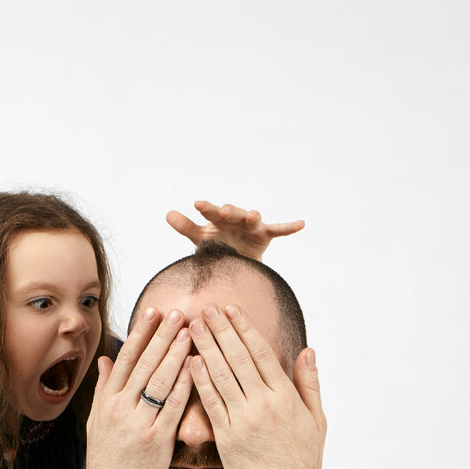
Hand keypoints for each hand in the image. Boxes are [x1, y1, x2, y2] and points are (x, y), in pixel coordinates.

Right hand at [83, 308, 192, 468]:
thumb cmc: (108, 458)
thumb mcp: (97, 422)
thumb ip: (103, 389)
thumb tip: (105, 360)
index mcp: (106, 401)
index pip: (125, 358)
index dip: (140, 333)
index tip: (153, 311)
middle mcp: (120, 408)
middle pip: (143, 364)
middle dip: (162, 335)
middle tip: (177, 312)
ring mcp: (138, 423)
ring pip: (159, 380)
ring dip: (176, 353)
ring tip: (190, 331)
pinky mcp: (156, 439)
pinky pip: (173, 406)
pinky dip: (184, 384)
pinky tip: (195, 366)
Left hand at [166, 200, 303, 261]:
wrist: (236, 263)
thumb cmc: (217, 245)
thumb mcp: (200, 238)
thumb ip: (186, 227)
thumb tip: (168, 213)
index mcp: (218, 219)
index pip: (211, 213)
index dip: (206, 208)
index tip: (197, 204)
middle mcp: (235, 218)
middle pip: (232, 212)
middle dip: (229, 211)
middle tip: (224, 211)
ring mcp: (251, 225)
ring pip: (252, 218)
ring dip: (252, 216)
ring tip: (252, 217)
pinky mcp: (265, 234)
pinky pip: (279, 230)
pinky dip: (290, 227)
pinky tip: (301, 223)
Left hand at [187, 303, 325, 468]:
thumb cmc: (301, 459)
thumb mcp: (316, 421)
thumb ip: (309, 384)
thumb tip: (307, 351)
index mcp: (285, 397)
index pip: (261, 353)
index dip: (244, 328)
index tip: (232, 309)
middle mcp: (264, 404)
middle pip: (238, 358)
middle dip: (221, 330)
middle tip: (206, 308)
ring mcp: (243, 419)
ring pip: (221, 375)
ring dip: (206, 348)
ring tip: (193, 326)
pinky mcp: (225, 436)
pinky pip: (210, 403)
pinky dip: (200, 380)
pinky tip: (189, 361)